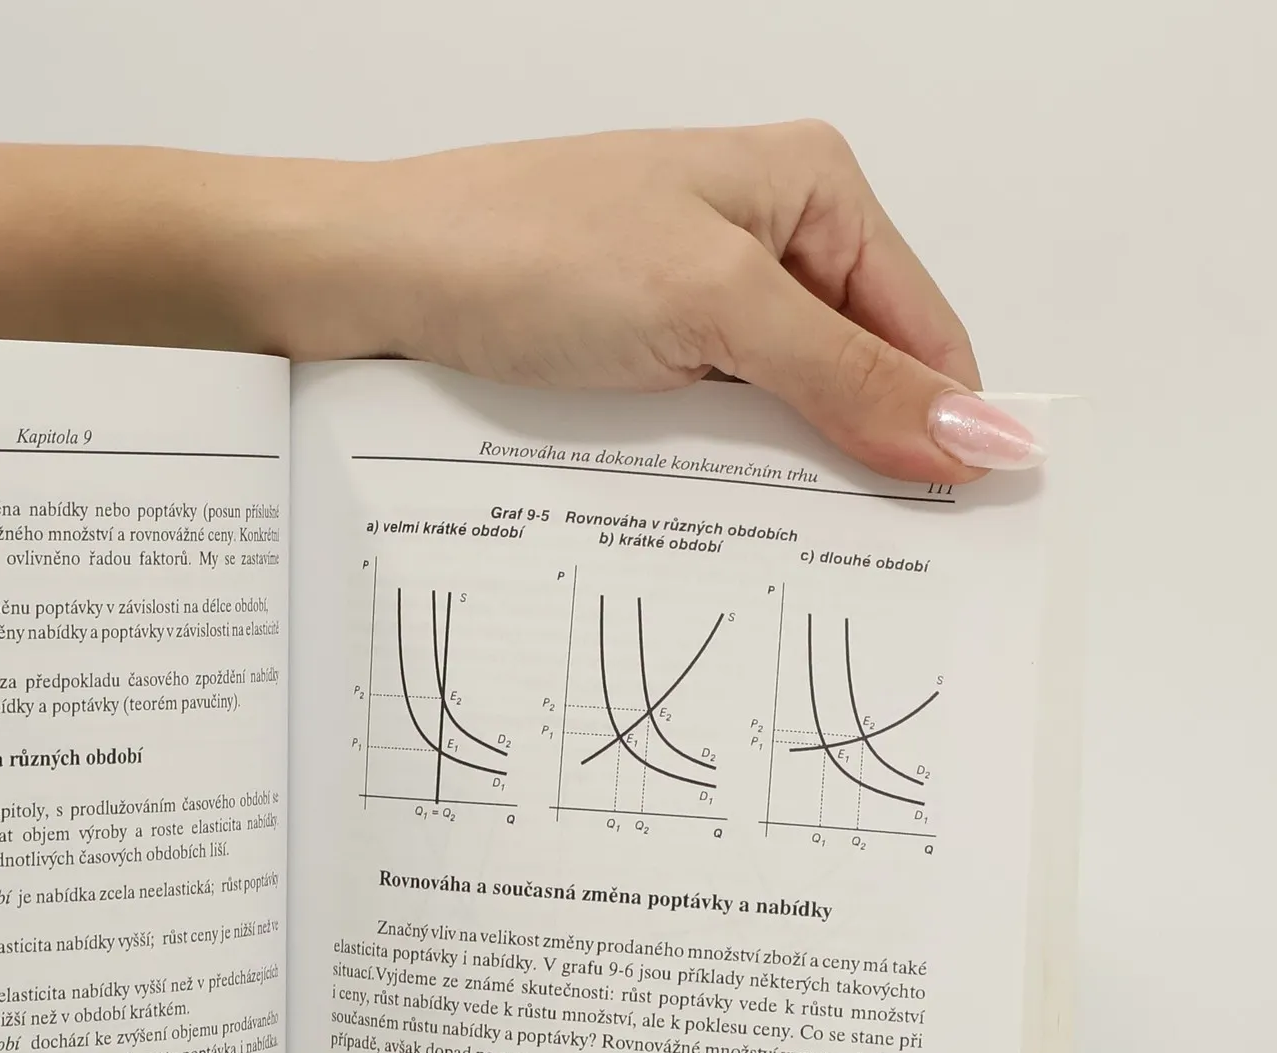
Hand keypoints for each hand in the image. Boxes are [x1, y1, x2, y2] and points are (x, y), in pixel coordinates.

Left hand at [0, 121, 1034, 484]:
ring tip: (782, 559)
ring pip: (779, 411)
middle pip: (857, 374)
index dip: (941, 432)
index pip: (925, 329)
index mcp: (810, 186)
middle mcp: (759, 234)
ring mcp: (689, 294)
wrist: (362, 278)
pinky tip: (708, 527)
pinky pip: (707, 425)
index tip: (950, 540)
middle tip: (864, 573)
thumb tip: (983, 437)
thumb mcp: (713, 307)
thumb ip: (849, 377)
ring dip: (782, 481)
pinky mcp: (630, 349)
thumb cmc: (523, 252)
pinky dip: (715, 477)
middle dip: (859, 464)